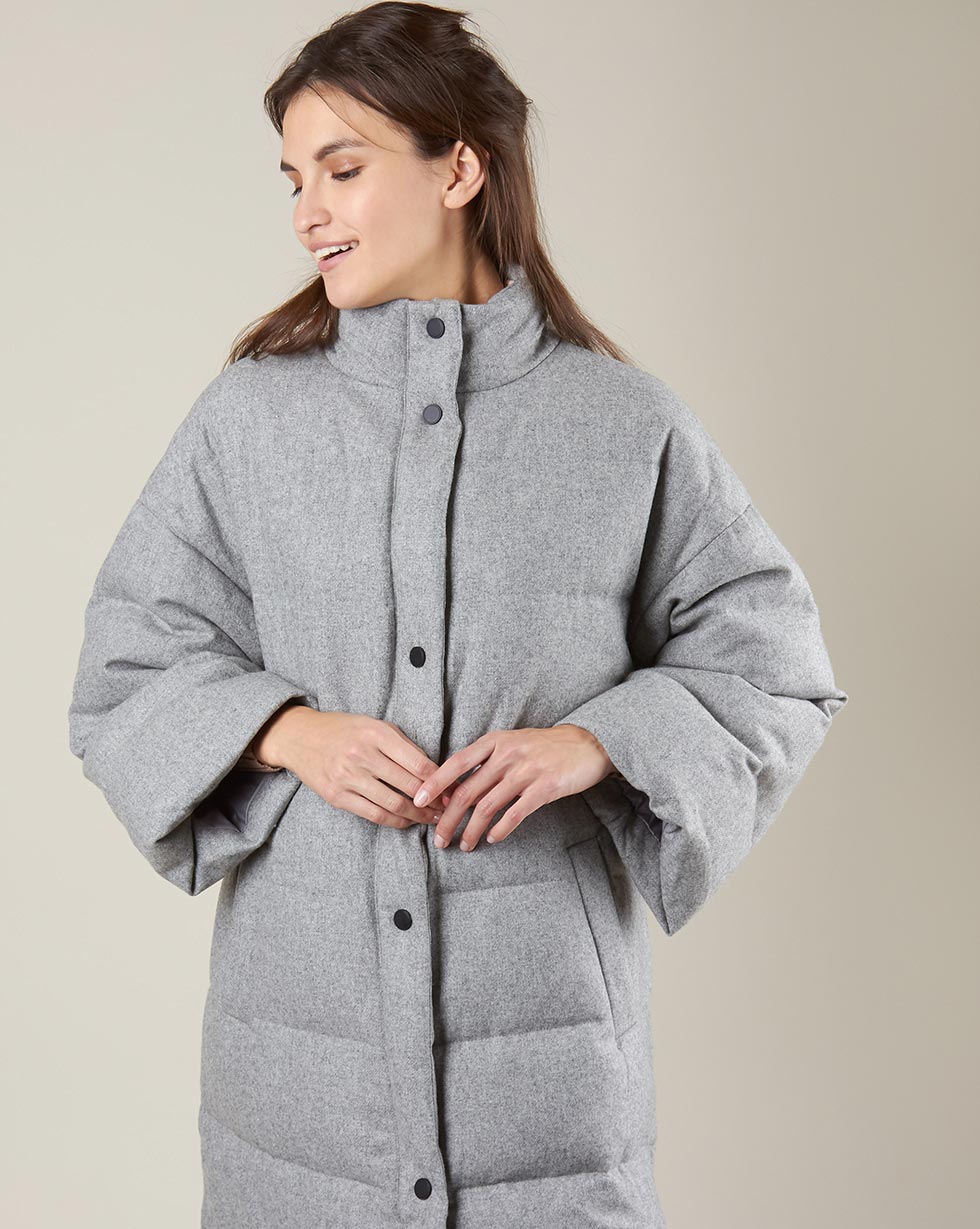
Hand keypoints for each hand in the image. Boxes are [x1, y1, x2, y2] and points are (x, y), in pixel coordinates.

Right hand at [256, 704, 453, 829]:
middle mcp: (362, 755)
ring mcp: (347, 777)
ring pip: (393, 804)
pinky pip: (373, 814)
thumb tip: (435, 771)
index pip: (418, 763)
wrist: (300, 737)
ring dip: (418, 816)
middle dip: (434, 801)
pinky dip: (395, 821)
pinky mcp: (337, 796)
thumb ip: (403, 746)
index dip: (440, 781)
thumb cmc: (344, 730)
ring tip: (432, 819)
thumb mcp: (375, 726)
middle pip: (409, 785)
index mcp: (377, 734)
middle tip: (449, 808)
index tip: (454, 790)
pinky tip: (407, 821)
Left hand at [414, 724, 616, 850]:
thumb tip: (454, 788)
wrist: (586, 743)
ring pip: (487, 807)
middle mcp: (507, 755)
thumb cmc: (543, 746)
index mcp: (494, 742)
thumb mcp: (511, 743)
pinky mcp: (545, 788)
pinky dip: (500, 829)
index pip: (456, 764)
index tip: (418, 802)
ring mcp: (526, 771)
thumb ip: (485, 762)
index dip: (434, 784)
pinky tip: (492, 839)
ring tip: (464, 845)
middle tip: (439, 839)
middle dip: (448, 819)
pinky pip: (515, 813)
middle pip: (467, 792)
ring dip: (472, 830)